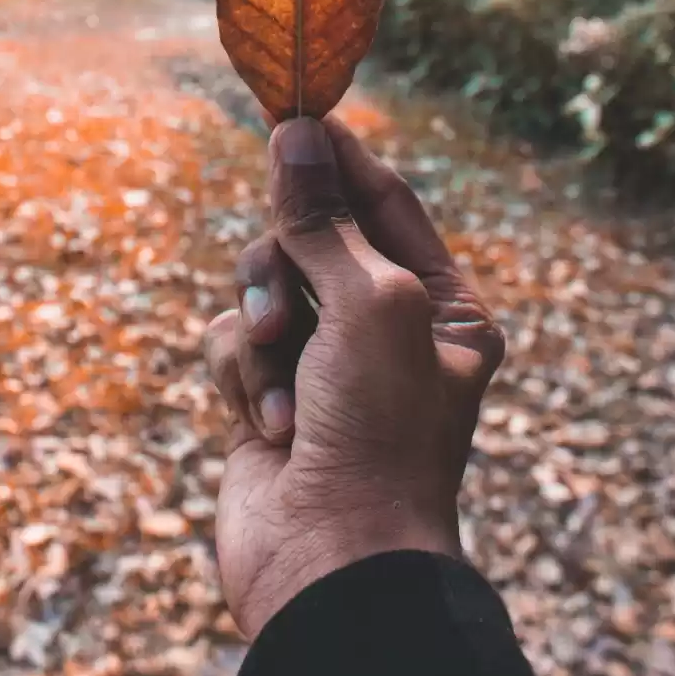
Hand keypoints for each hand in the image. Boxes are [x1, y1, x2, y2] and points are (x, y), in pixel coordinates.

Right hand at [204, 114, 505, 642]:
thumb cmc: (378, 430)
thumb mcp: (368, 303)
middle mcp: (384, 331)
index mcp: (440, 308)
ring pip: (263, 287)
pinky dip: (243, 374)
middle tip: (283, 278)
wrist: (333, 561)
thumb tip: (298, 132)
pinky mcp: (267, 399)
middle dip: (291, 261)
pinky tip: (270, 425)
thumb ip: (325, 218)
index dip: (342, 160)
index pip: (387, 205)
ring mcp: (323, 367)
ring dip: (265, 327)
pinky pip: (234, 342)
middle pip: (314, 240)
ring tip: (280, 374)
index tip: (300, 114)